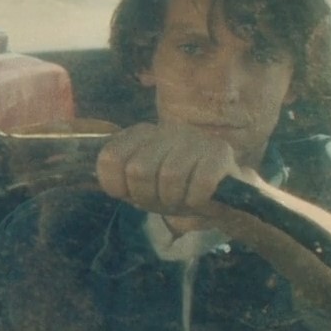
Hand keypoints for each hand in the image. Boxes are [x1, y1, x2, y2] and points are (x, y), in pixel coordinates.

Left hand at [96, 122, 253, 220]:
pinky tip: (200, 198)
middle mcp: (165, 129)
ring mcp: (193, 138)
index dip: (117, 186)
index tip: (131, 194)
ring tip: (181, 199)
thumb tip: (106, 182)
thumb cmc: (176, 191)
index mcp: (140, 134)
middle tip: (161, 200)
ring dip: (174, 200)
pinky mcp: (219, 152)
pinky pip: (199, 184)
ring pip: (170, 177)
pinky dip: (196, 200)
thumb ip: (120, 180)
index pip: (109, 158)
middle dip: (147, 196)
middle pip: (138, 170)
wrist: (224, 197)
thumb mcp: (141, 187)